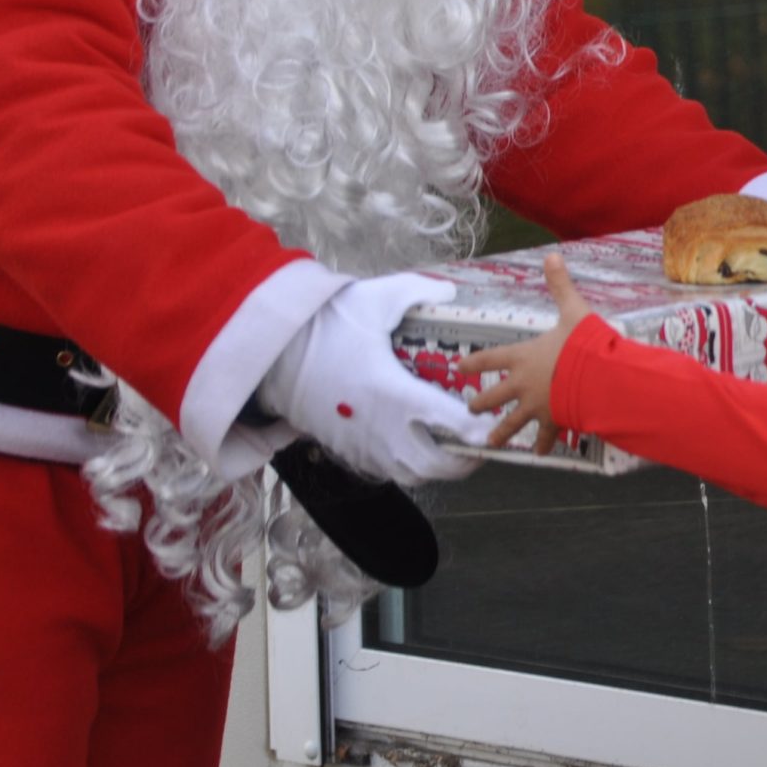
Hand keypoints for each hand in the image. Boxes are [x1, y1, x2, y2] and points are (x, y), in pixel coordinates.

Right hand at [256, 273, 487, 485]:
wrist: (274, 353)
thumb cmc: (325, 326)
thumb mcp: (375, 300)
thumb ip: (418, 293)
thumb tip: (448, 293)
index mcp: (396, 392)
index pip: (451, 422)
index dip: (478, 429)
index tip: (491, 425)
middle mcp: (383, 428)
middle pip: (436, 464)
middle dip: (464, 460)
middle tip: (477, 444)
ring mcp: (363, 444)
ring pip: (411, 473)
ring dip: (435, 465)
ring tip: (448, 447)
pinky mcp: (345, 450)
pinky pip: (385, 469)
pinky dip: (406, 464)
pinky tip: (411, 442)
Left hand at [458, 255, 594, 455]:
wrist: (598, 380)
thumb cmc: (583, 345)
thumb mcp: (572, 310)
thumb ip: (559, 286)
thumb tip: (552, 254)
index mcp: (522, 356)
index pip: (489, 359)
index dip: (472, 363)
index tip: (458, 367)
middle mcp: (522, 384)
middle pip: (493, 396)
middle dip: (480, 402)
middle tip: (470, 408)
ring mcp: (536, 406)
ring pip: (511, 422)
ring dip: (500, 432)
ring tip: (490, 442)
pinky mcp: (554, 421)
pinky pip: (546, 436)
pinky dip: (543, 445)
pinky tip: (540, 453)